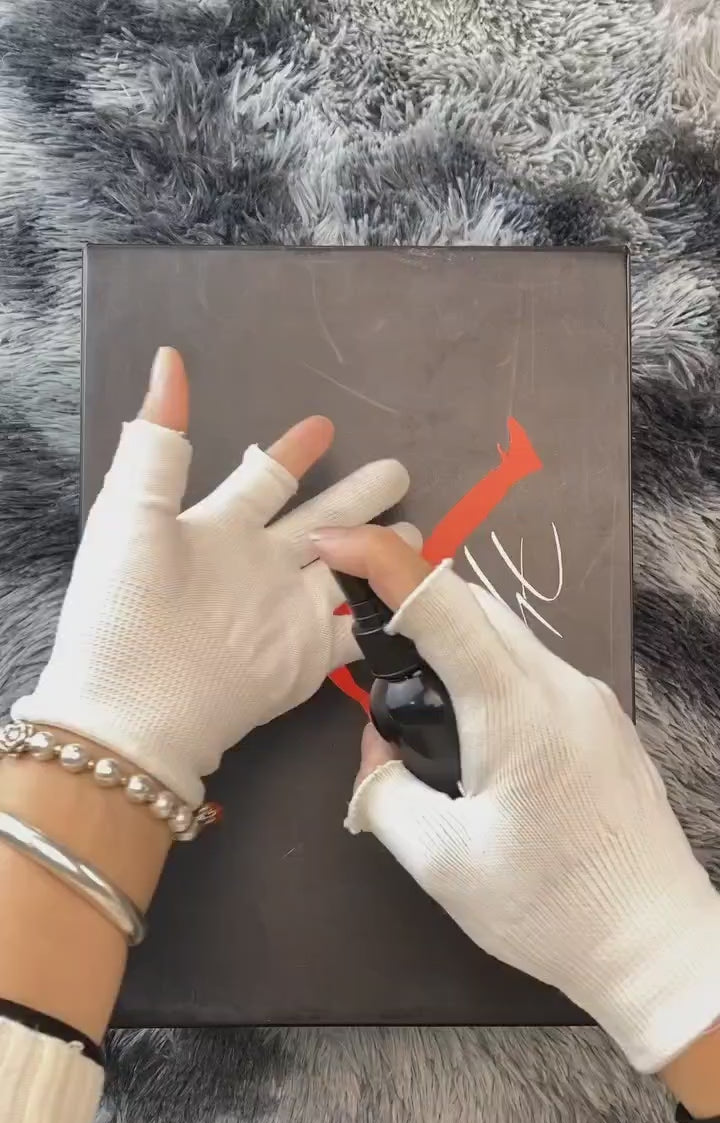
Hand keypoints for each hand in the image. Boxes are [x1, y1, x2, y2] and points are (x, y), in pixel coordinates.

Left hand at [12, 350, 415, 805]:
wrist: (136, 709)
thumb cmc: (127, 607)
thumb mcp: (133, 511)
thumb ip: (159, 440)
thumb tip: (168, 359)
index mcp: (218, 527)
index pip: (266, 477)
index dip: (294, 450)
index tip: (324, 424)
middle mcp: (261, 564)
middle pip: (323, 518)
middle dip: (359, 493)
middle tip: (399, 469)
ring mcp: (290, 611)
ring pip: (350, 567)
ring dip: (383, 547)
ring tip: (420, 527)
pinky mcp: (311, 656)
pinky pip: (362, 626)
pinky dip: (392, 609)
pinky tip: (423, 588)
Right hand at [313, 526, 719, 1073]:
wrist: (655, 943)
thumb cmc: (547, 909)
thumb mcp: (439, 861)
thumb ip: (384, 790)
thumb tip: (378, 749)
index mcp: (515, 710)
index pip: (439, 601)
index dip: (379, 559)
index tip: (330, 544)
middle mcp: (560, 685)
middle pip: (475, 603)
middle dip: (411, 597)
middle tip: (366, 641)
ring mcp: (591, 701)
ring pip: (507, 636)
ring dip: (453, 639)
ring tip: (417, 703)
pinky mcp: (605, 724)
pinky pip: (535, 671)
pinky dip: (489, 674)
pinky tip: (474, 736)